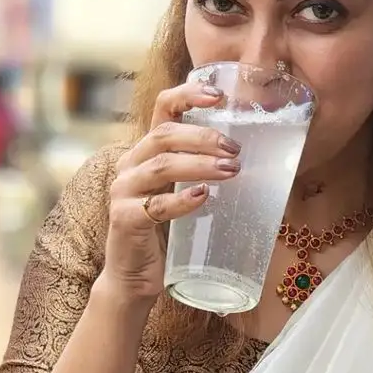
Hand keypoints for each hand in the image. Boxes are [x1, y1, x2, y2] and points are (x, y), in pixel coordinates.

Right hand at [102, 81, 241, 299]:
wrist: (134, 277)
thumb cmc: (164, 234)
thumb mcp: (181, 192)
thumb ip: (200, 172)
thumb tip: (249, 159)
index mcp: (145, 152)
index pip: (162, 109)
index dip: (188, 96)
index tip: (218, 95)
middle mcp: (130, 165)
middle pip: (164, 135)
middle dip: (203, 137)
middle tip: (235, 149)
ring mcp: (124, 192)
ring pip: (161, 165)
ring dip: (200, 165)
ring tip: (231, 171)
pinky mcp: (125, 219)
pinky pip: (156, 206)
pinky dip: (181, 200)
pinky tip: (203, 197)